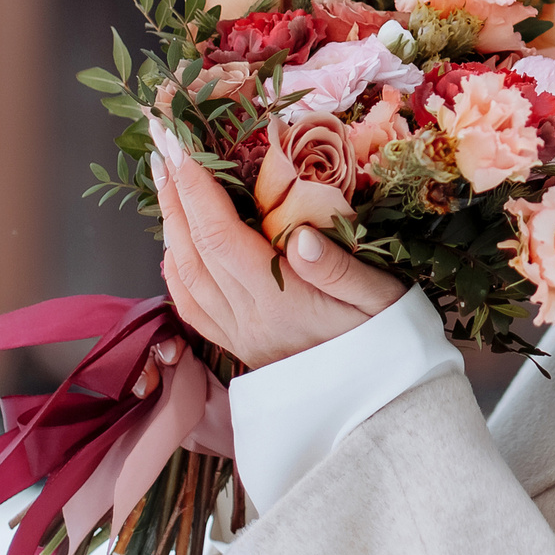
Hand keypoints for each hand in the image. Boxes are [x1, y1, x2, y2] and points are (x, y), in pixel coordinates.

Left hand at [152, 137, 406, 368]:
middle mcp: (251, 320)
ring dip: (170, 229)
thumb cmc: (390, 342)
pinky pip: (193, 311)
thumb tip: (302, 235)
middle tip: (164, 150)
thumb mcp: (383, 298)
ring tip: (166, 186)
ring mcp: (241, 337)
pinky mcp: (242, 349)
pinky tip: (173, 253)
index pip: (222, 237)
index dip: (197, 190)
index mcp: (283, 301)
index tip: (183, 148)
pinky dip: (175, 276)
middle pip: (194, 252)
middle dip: (175, 198)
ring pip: (186, 280)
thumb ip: (341, 268)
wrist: (385, 407)